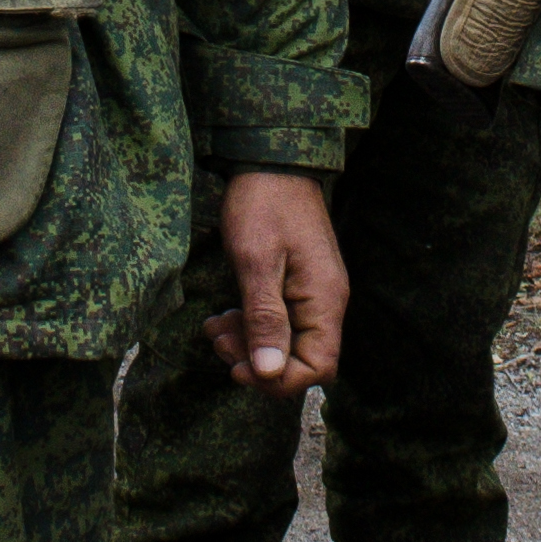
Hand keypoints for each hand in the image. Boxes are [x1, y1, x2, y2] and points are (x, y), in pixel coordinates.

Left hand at [206, 170, 346, 397]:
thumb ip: (265, 319)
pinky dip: (249, 325)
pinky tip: (224, 316)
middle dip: (257, 362)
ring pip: (285, 344)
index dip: (278, 380)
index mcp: (323, 300)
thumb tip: (269, 372)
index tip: (238, 368)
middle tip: (219, 341)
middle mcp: (325, 302)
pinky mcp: (296, 285)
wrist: (270, 161)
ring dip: (248, 344)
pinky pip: (278, 322)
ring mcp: (312, 294)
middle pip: (301, 361)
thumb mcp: (256, 262)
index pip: (317, 368)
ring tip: (215, 327)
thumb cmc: (263, 205)